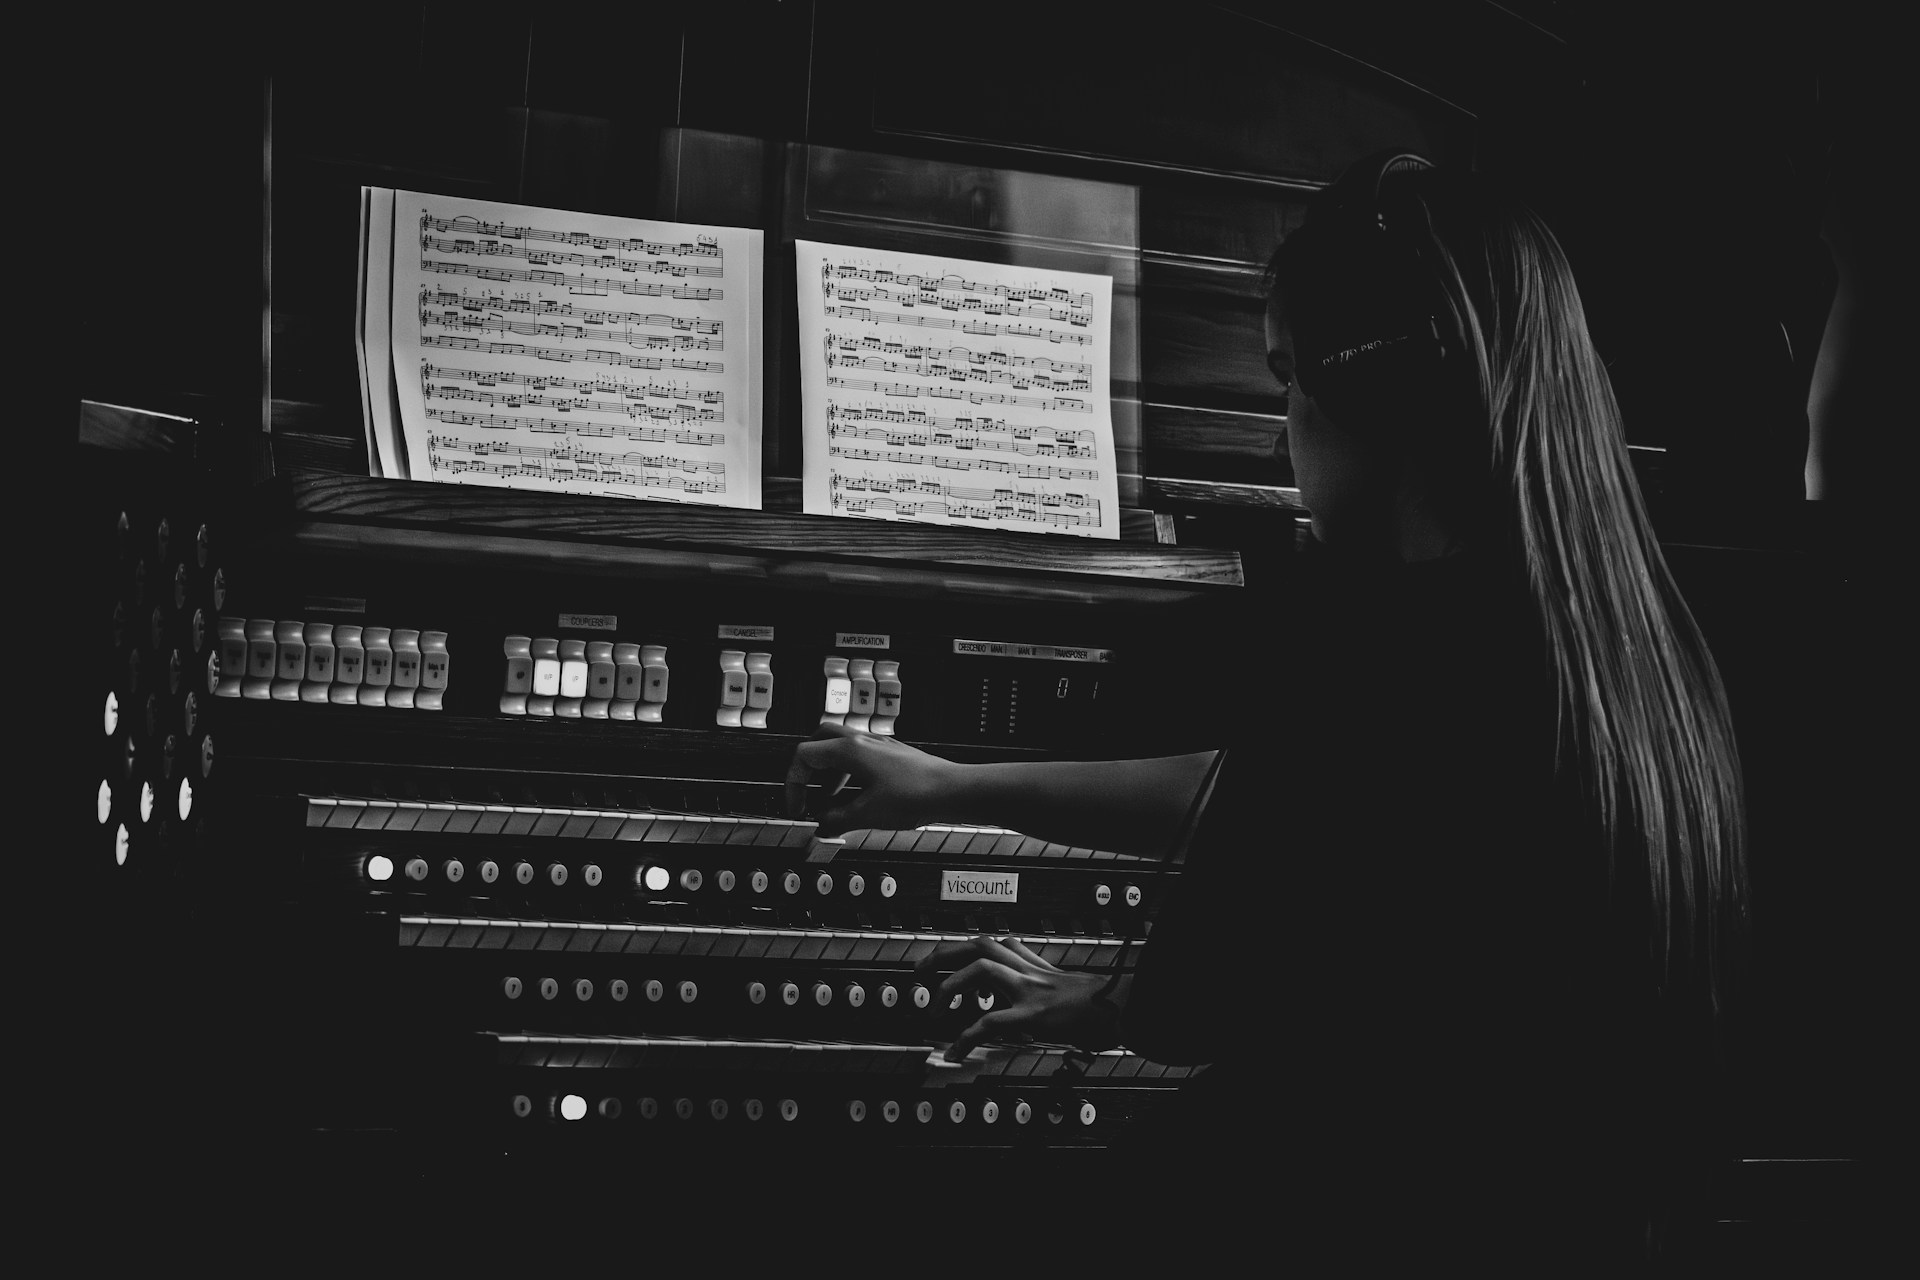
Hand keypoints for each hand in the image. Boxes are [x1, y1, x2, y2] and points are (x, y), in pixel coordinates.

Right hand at [783, 722, 958, 836]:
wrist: (953, 790)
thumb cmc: (916, 794)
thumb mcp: (866, 815)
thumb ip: (836, 820)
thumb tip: (822, 824)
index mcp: (850, 750)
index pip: (804, 755)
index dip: (793, 783)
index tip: (797, 807)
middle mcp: (864, 742)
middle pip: (820, 741)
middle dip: (807, 768)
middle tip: (806, 791)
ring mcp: (880, 747)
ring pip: (841, 748)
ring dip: (829, 773)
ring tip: (831, 800)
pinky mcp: (893, 756)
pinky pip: (860, 758)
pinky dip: (849, 775)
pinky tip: (857, 798)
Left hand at [917, 936, 1118, 1061]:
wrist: (1118, 1007)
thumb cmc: (1093, 1001)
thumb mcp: (1059, 982)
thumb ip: (1036, 980)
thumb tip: (1017, 993)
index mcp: (1032, 963)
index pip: (992, 943)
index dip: (962, 947)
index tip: (942, 957)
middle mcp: (1026, 970)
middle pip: (979, 944)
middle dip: (944, 953)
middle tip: (920, 970)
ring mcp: (1028, 990)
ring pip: (980, 970)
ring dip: (950, 987)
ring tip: (934, 1011)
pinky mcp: (1032, 1015)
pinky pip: (990, 1022)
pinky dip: (966, 1037)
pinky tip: (955, 1052)